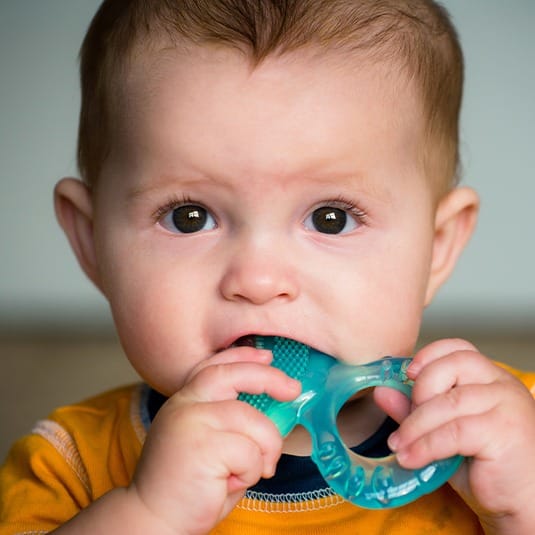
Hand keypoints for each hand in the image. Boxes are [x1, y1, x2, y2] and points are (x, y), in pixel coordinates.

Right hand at [129, 347, 300, 534]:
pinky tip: (229, 484)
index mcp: (185, 402)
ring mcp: (191, 422)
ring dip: (264, 449)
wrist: (153, 521)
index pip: (215, 366)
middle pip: (234, 375)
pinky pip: (250, 452)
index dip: (242, 356)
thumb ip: (230, 423)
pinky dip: (251, 471)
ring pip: (253, 421)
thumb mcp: (208, 443)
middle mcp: (185, 405)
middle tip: (292, 390)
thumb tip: (273, 408)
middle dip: (269, 378)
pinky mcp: (202, 446)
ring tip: (249, 472)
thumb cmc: (188, 487)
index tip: (266, 356)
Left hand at [375, 338, 534, 533]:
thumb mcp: (443, 432)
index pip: (459, 348)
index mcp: (490, 377)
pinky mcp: (503, 431)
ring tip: (399, 446)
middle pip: (452, 366)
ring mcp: (506, 405)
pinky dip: (426, 445)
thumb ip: (415, 409)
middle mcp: (502, 385)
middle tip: (405, 422)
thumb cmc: (485, 465)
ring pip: (448, 402)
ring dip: (415, 426)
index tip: (406, 373)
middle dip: (419, 391)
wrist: (522, 502)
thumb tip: (381, 392)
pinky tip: (411, 458)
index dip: (429, 355)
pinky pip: (454, 431)